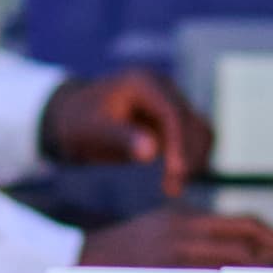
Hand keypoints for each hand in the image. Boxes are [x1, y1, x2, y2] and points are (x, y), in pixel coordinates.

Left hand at [39, 70, 213, 198]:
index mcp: (143, 83)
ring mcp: (171, 102)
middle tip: (172, 189)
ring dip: (195, 159)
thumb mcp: (92, 130)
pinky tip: (177, 179)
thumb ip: (121, 137)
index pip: (173, 112)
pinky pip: (194, 138)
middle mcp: (163, 88)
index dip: (179, 144)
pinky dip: (192, 158)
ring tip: (173, 187)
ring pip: (200, 130)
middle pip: (192, 121)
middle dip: (188, 156)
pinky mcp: (174, 119)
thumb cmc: (78, 122)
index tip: (177, 173)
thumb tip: (151, 151)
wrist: (73, 117)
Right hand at [79, 206, 272, 269]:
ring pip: (236, 260)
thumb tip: (238, 256)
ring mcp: (175, 251)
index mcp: (186, 217)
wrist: (73, 259)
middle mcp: (185, 229)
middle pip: (249, 239)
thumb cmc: (118, 253)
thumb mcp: (159, 230)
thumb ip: (195, 237)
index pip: (246, 223)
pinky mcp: (164, 272)